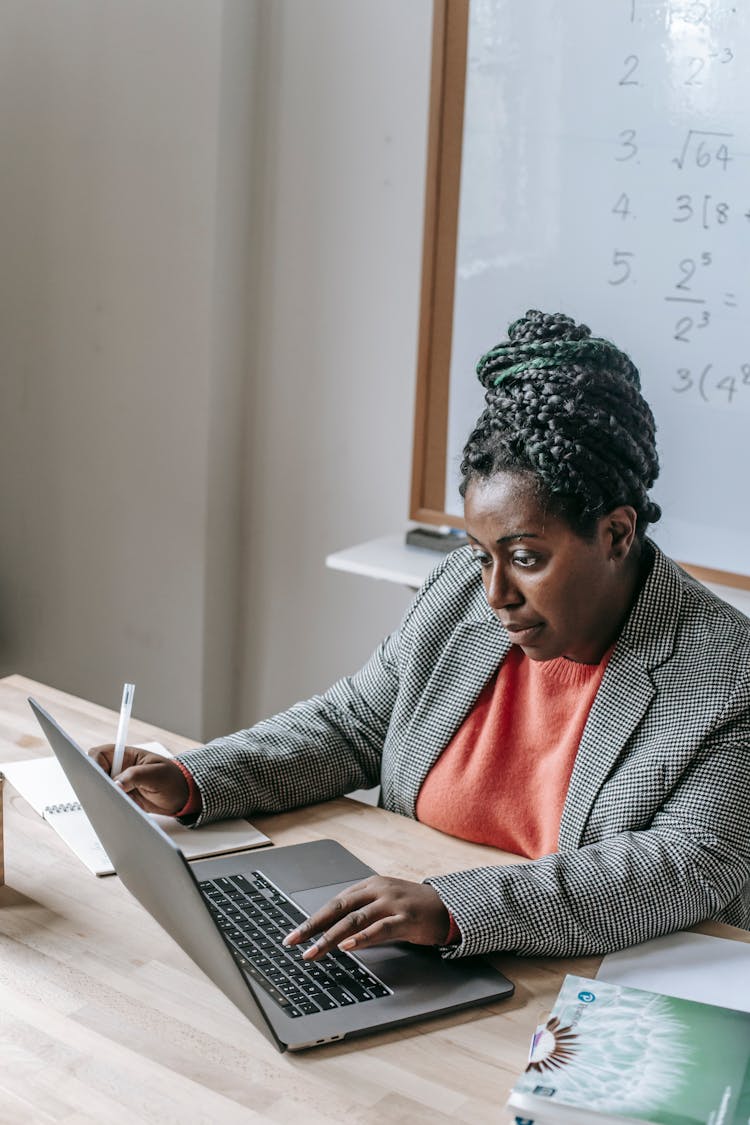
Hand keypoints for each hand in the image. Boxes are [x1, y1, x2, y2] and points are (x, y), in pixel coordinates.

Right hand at [88, 745, 188, 815]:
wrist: (183, 797)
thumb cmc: (173, 779)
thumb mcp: (156, 775)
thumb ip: (135, 776)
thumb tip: (115, 785)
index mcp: (126, 756)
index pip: (99, 754)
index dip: (93, 763)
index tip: (95, 776)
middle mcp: (119, 769)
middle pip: (95, 773)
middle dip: (96, 783)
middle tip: (106, 793)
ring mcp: (120, 785)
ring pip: (100, 790)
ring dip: (104, 796)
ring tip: (119, 802)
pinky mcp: (122, 799)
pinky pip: (109, 802)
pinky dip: (111, 807)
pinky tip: (122, 809)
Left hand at [282, 875, 450, 960]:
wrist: (447, 907)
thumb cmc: (412, 908)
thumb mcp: (383, 906)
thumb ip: (361, 915)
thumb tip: (333, 934)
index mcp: (370, 885)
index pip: (335, 902)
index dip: (313, 919)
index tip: (295, 935)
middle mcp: (378, 890)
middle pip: (339, 908)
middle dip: (313, 927)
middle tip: (294, 942)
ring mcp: (391, 903)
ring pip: (354, 919)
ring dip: (330, 937)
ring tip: (314, 952)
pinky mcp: (405, 918)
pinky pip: (379, 928)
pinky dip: (362, 938)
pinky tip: (347, 946)